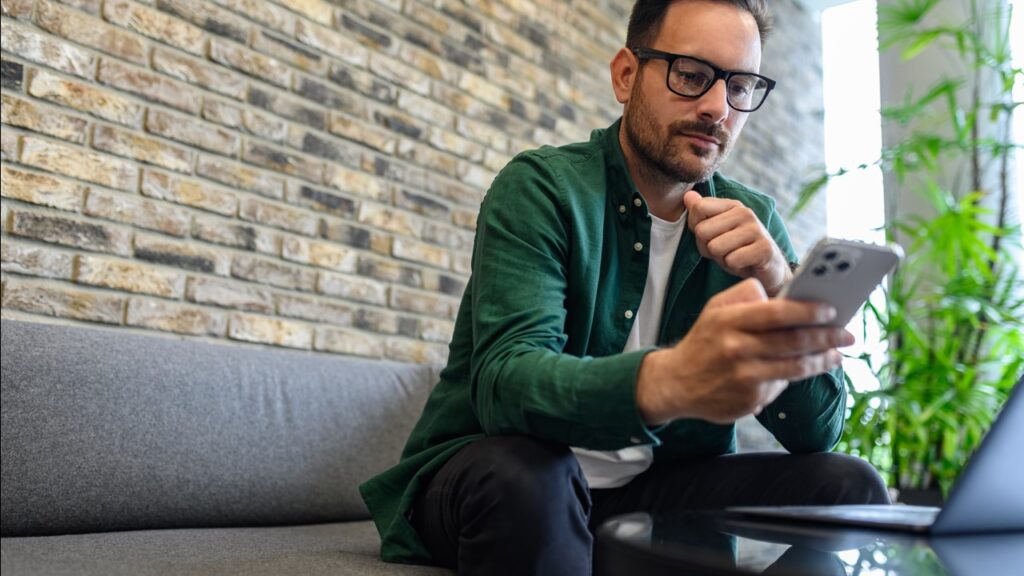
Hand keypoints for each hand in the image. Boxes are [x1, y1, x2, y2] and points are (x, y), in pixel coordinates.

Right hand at [636, 279, 852, 424]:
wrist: (676, 383)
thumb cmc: (704, 340)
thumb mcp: (715, 309)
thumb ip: (746, 296)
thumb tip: (784, 294)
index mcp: (728, 321)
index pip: (776, 313)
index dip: (808, 311)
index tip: (831, 310)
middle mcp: (736, 349)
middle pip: (793, 342)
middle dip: (827, 337)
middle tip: (848, 334)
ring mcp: (744, 377)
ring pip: (795, 367)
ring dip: (822, 360)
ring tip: (837, 354)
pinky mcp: (749, 400)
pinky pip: (782, 384)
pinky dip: (796, 375)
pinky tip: (807, 368)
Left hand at [683, 190, 790, 295]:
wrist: (769, 269)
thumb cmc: (738, 249)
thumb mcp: (716, 231)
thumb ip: (701, 213)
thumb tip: (687, 195)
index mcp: (732, 205)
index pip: (699, 208)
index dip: (697, 229)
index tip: (712, 236)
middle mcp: (745, 213)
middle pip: (702, 231)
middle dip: (708, 248)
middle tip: (725, 251)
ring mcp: (756, 229)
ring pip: (715, 247)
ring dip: (721, 258)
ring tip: (735, 256)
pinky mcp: (764, 248)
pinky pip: (731, 260)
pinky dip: (734, 267)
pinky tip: (745, 263)